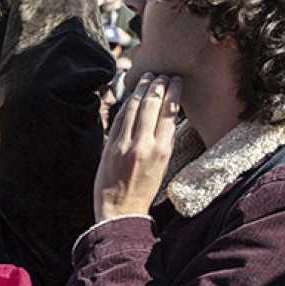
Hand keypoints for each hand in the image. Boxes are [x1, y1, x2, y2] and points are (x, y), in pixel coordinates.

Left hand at [95, 74, 182, 221]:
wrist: (120, 211)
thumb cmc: (143, 191)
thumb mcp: (163, 166)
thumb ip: (163, 142)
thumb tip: (166, 119)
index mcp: (163, 150)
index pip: (169, 112)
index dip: (172, 92)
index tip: (175, 80)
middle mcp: (144, 145)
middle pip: (152, 105)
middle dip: (158, 85)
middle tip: (162, 74)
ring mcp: (124, 144)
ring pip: (135, 108)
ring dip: (141, 89)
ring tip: (147, 77)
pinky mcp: (109, 147)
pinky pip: (119, 119)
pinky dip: (126, 104)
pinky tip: (131, 95)